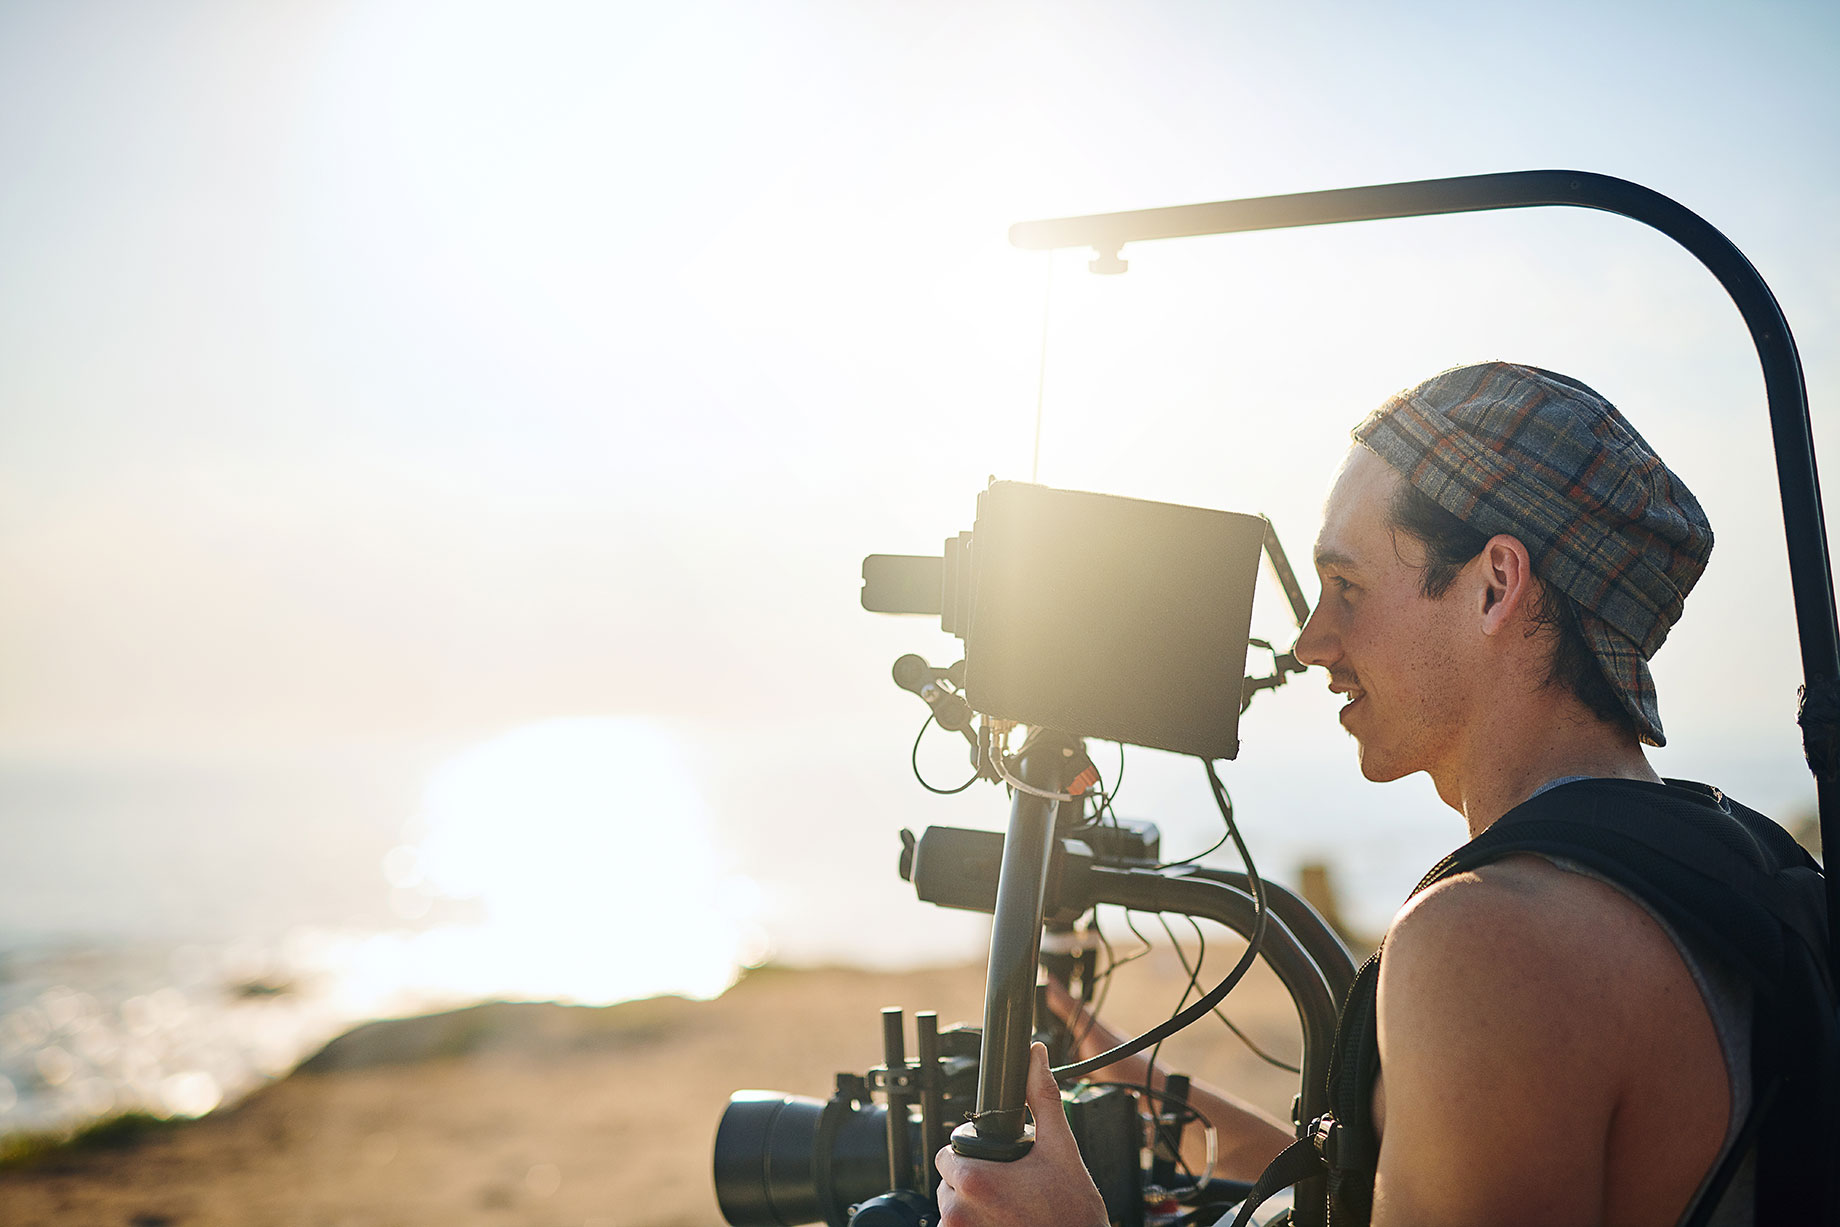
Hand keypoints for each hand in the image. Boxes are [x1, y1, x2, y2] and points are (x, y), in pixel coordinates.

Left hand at [934, 1042, 1109, 1226]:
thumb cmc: (1074, 1212)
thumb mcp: (1061, 1148)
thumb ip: (1042, 1097)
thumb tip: (1035, 1056)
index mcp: (975, 1180)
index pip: (945, 1155)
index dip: (971, 1154)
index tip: (996, 1163)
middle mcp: (958, 1213)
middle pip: (948, 1184)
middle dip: (974, 1181)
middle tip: (1009, 1187)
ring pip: (952, 1211)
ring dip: (974, 1208)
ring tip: (1009, 1208)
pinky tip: (1004, 1223)